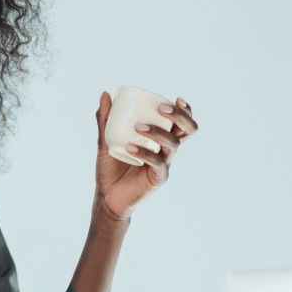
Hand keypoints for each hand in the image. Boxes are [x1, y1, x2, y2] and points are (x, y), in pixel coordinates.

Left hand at [94, 92, 197, 220]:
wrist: (107, 196)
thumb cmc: (110, 169)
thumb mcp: (105, 141)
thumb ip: (105, 120)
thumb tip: (105, 94)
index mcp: (160, 139)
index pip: (181, 123)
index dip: (185, 110)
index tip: (176, 99)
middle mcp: (166, 150)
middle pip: (186, 130)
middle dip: (179, 116)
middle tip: (161, 109)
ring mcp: (164, 164)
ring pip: (173, 144)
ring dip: (158, 132)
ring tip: (139, 127)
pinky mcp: (158, 178)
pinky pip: (157, 163)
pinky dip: (145, 153)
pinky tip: (130, 148)